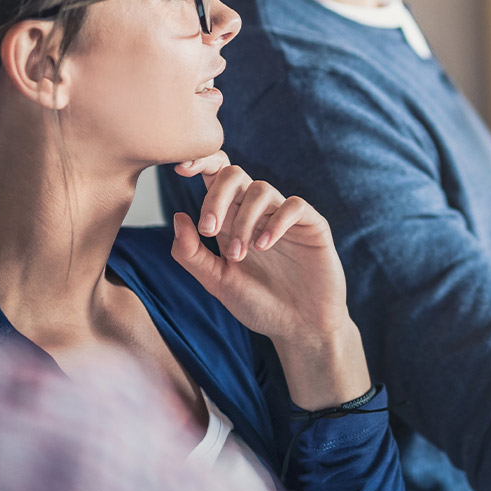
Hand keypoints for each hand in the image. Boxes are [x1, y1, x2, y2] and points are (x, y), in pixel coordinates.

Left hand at [169, 151, 350, 346]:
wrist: (299, 328)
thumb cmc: (259, 305)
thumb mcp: (217, 283)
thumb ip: (192, 254)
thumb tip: (178, 216)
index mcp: (231, 220)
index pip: (216, 176)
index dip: (200, 162)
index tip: (180, 170)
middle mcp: (257, 213)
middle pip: (235, 175)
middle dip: (216, 197)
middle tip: (209, 230)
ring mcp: (285, 217)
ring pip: (261, 189)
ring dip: (243, 220)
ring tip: (240, 254)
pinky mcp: (311, 225)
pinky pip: (293, 206)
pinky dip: (275, 222)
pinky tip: (264, 246)